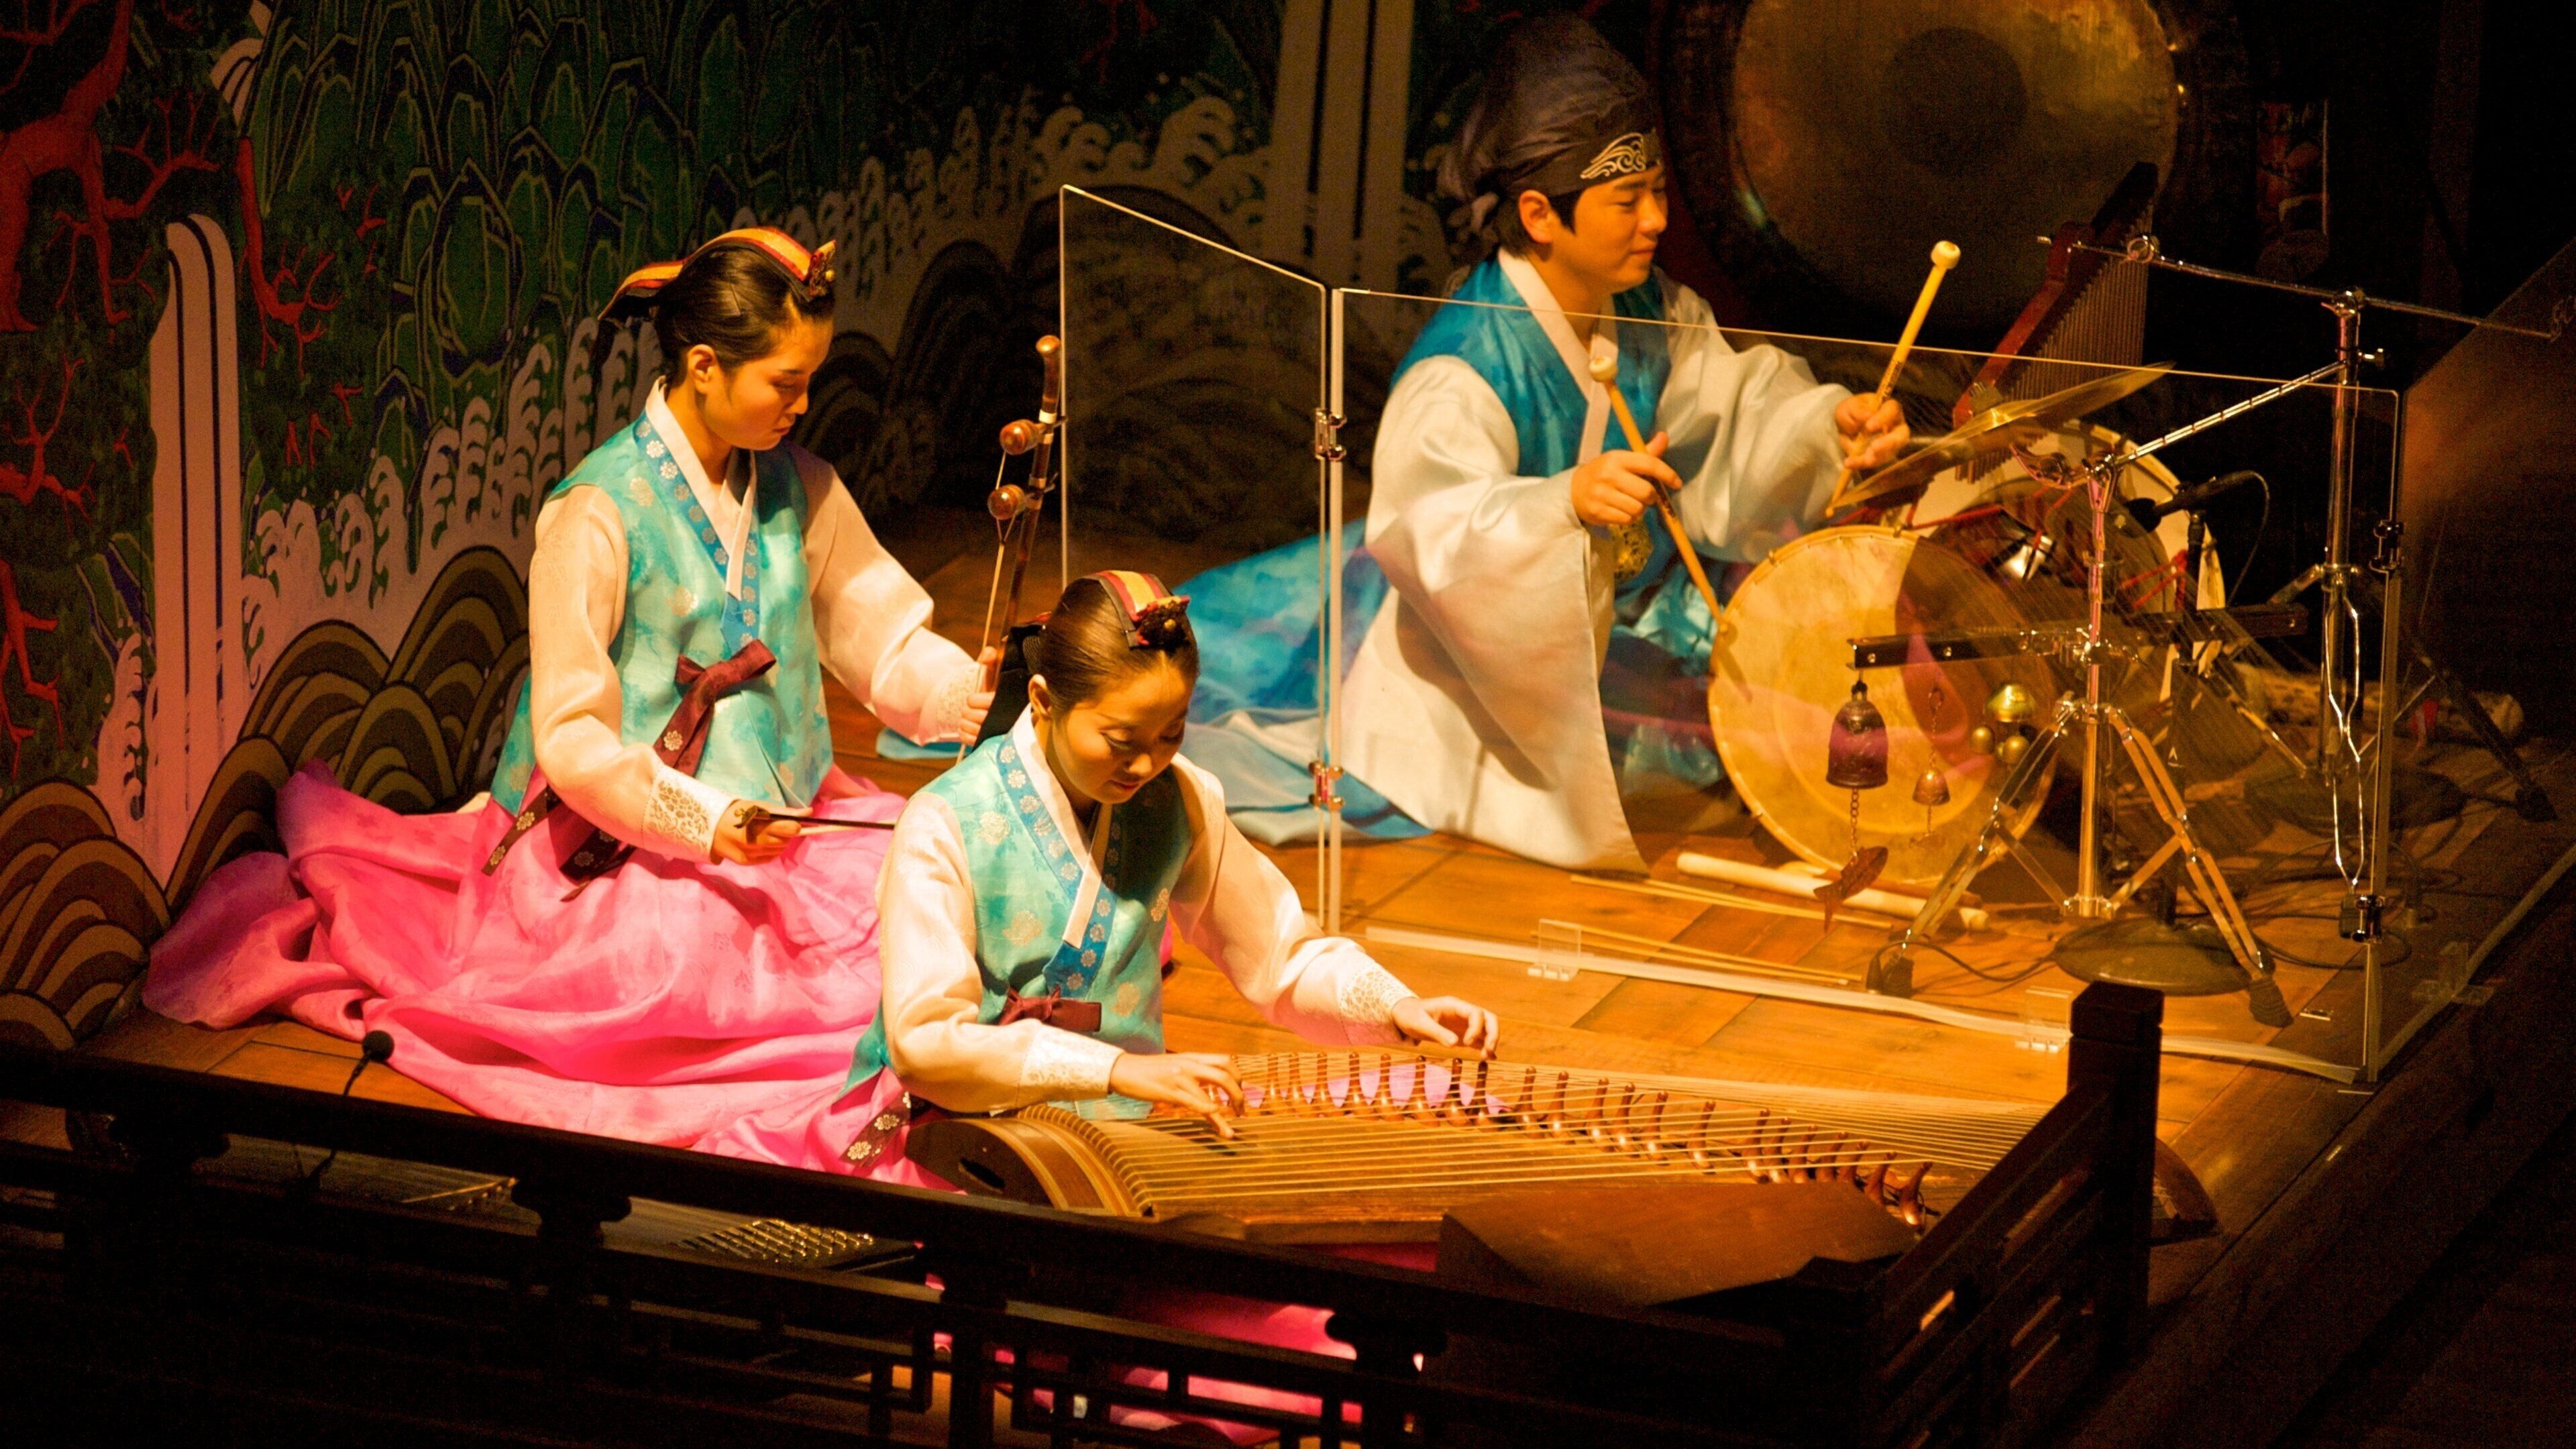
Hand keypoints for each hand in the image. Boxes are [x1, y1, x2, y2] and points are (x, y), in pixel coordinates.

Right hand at [711, 799, 797, 865]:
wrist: (709, 826)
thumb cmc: (738, 813)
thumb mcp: (758, 807)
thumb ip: (784, 811)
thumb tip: (809, 812)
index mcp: (756, 822)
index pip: (787, 829)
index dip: (795, 826)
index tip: (798, 824)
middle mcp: (752, 840)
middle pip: (784, 841)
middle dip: (786, 834)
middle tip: (779, 827)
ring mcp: (748, 853)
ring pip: (778, 851)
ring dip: (779, 842)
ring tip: (767, 834)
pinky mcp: (745, 862)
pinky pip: (768, 858)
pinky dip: (770, 851)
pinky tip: (761, 843)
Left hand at [958, 647, 1000, 739]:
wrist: (1000, 713)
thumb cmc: (997, 693)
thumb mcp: (995, 676)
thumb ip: (991, 662)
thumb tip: (988, 651)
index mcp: (1007, 702)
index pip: (977, 701)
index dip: (974, 699)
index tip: (976, 698)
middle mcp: (1005, 720)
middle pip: (971, 715)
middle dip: (968, 711)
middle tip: (972, 709)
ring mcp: (997, 734)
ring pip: (968, 727)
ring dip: (965, 722)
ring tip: (970, 719)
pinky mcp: (990, 744)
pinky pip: (967, 739)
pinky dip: (964, 733)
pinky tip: (969, 729)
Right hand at [1108, 1051, 1243, 1136]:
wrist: (1123, 1070)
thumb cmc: (1149, 1071)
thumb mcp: (1175, 1065)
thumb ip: (1192, 1071)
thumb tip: (1209, 1085)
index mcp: (1192, 1058)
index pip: (1225, 1061)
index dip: (1238, 1077)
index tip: (1240, 1093)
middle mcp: (1189, 1064)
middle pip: (1225, 1074)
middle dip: (1238, 1094)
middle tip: (1241, 1111)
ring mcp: (1180, 1077)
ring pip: (1211, 1092)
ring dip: (1225, 1114)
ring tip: (1230, 1130)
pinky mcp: (1169, 1091)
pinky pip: (1193, 1102)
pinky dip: (1208, 1113)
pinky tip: (1217, 1123)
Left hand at [1391, 996, 1500, 1058]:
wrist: (1403, 1015)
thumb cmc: (1409, 1015)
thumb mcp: (1419, 1023)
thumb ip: (1437, 1032)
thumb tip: (1455, 1044)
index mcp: (1453, 1005)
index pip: (1475, 1012)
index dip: (1476, 1028)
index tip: (1466, 1043)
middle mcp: (1462, 1013)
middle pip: (1488, 1018)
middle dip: (1493, 1033)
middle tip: (1488, 1050)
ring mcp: (1463, 1023)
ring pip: (1487, 1028)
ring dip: (1490, 1041)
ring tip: (1486, 1057)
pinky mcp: (1461, 1034)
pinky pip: (1479, 1038)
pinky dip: (1485, 1046)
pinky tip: (1490, 1057)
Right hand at [1570, 430, 1681, 528]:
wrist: (1574, 490)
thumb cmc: (1604, 473)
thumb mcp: (1622, 460)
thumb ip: (1646, 453)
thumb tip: (1664, 436)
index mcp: (1617, 458)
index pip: (1649, 464)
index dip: (1667, 474)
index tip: (1676, 483)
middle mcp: (1609, 475)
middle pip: (1646, 492)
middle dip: (1651, 497)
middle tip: (1646, 496)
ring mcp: (1602, 494)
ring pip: (1638, 509)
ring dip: (1641, 510)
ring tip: (1633, 504)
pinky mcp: (1598, 511)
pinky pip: (1627, 520)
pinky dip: (1630, 519)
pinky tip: (1623, 512)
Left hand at [1835, 393, 1910, 472]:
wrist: (1846, 424)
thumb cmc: (1852, 411)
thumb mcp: (1849, 407)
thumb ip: (1858, 411)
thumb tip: (1868, 416)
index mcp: (1889, 408)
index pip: (1892, 410)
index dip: (1882, 419)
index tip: (1868, 427)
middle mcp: (1895, 426)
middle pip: (1901, 435)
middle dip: (1888, 444)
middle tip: (1874, 448)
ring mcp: (1890, 443)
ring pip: (1890, 453)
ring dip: (1877, 458)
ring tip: (1864, 460)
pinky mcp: (1881, 456)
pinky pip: (1875, 461)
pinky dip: (1862, 463)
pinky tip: (1850, 463)